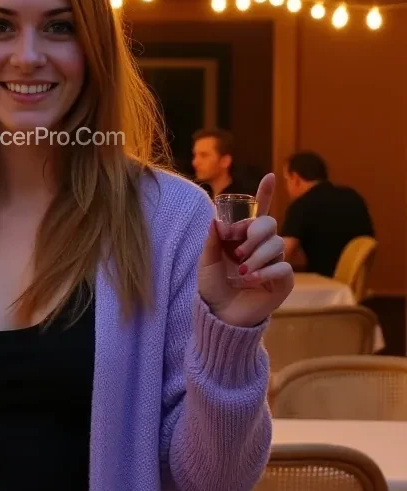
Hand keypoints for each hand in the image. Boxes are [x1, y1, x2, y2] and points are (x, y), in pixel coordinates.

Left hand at [198, 173, 293, 327]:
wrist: (220, 314)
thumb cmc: (213, 286)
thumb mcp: (207, 260)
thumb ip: (213, 240)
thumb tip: (217, 219)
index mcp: (245, 237)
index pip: (259, 212)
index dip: (265, 193)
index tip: (269, 176)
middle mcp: (263, 246)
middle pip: (270, 224)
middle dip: (254, 233)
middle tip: (237, 251)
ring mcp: (275, 263)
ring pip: (277, 244)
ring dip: (257, 255)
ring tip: (240, 271)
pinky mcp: (283, 281)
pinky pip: (282, 267)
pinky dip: (265, 272)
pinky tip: (250, 280)